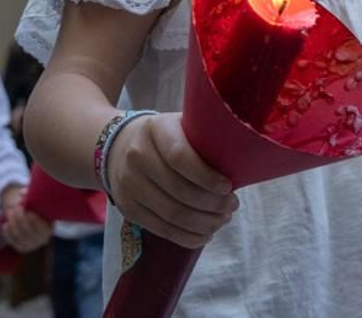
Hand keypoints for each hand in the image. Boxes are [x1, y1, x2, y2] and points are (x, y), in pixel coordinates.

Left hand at [0, 185, 51, 252]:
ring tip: (10, 213)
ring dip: (13, 223)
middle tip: (16, 208)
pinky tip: (6, 224)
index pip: (42, 227)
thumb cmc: (35, 208)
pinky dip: (8, 233)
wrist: (31, 222)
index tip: (27, 210)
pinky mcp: (23, 248)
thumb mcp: (36, 201)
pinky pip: (13, 241)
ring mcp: (32, 245)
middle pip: (29, 231)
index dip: (34, 219)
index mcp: (49, 228)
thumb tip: (23, 193)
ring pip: (19, 236)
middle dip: (20, 218)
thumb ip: (31, 195)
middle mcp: (43, 239)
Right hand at [106, 112, 236, 248]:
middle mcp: (137, 156)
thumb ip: (204, 139)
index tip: (229, 186)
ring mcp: (129, 184)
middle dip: (212, 204)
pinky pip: (162, 230)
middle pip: (179, 191)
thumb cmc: (165, 137)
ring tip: (223, 219)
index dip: (207, 176)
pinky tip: (206, 233)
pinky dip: (188, 236)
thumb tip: (243, 165)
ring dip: (204, 223)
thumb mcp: (180, 125)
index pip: (180, 157)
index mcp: (155, 130)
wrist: (118, 146)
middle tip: (232, 206)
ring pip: (172, 214)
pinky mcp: (128, 208)